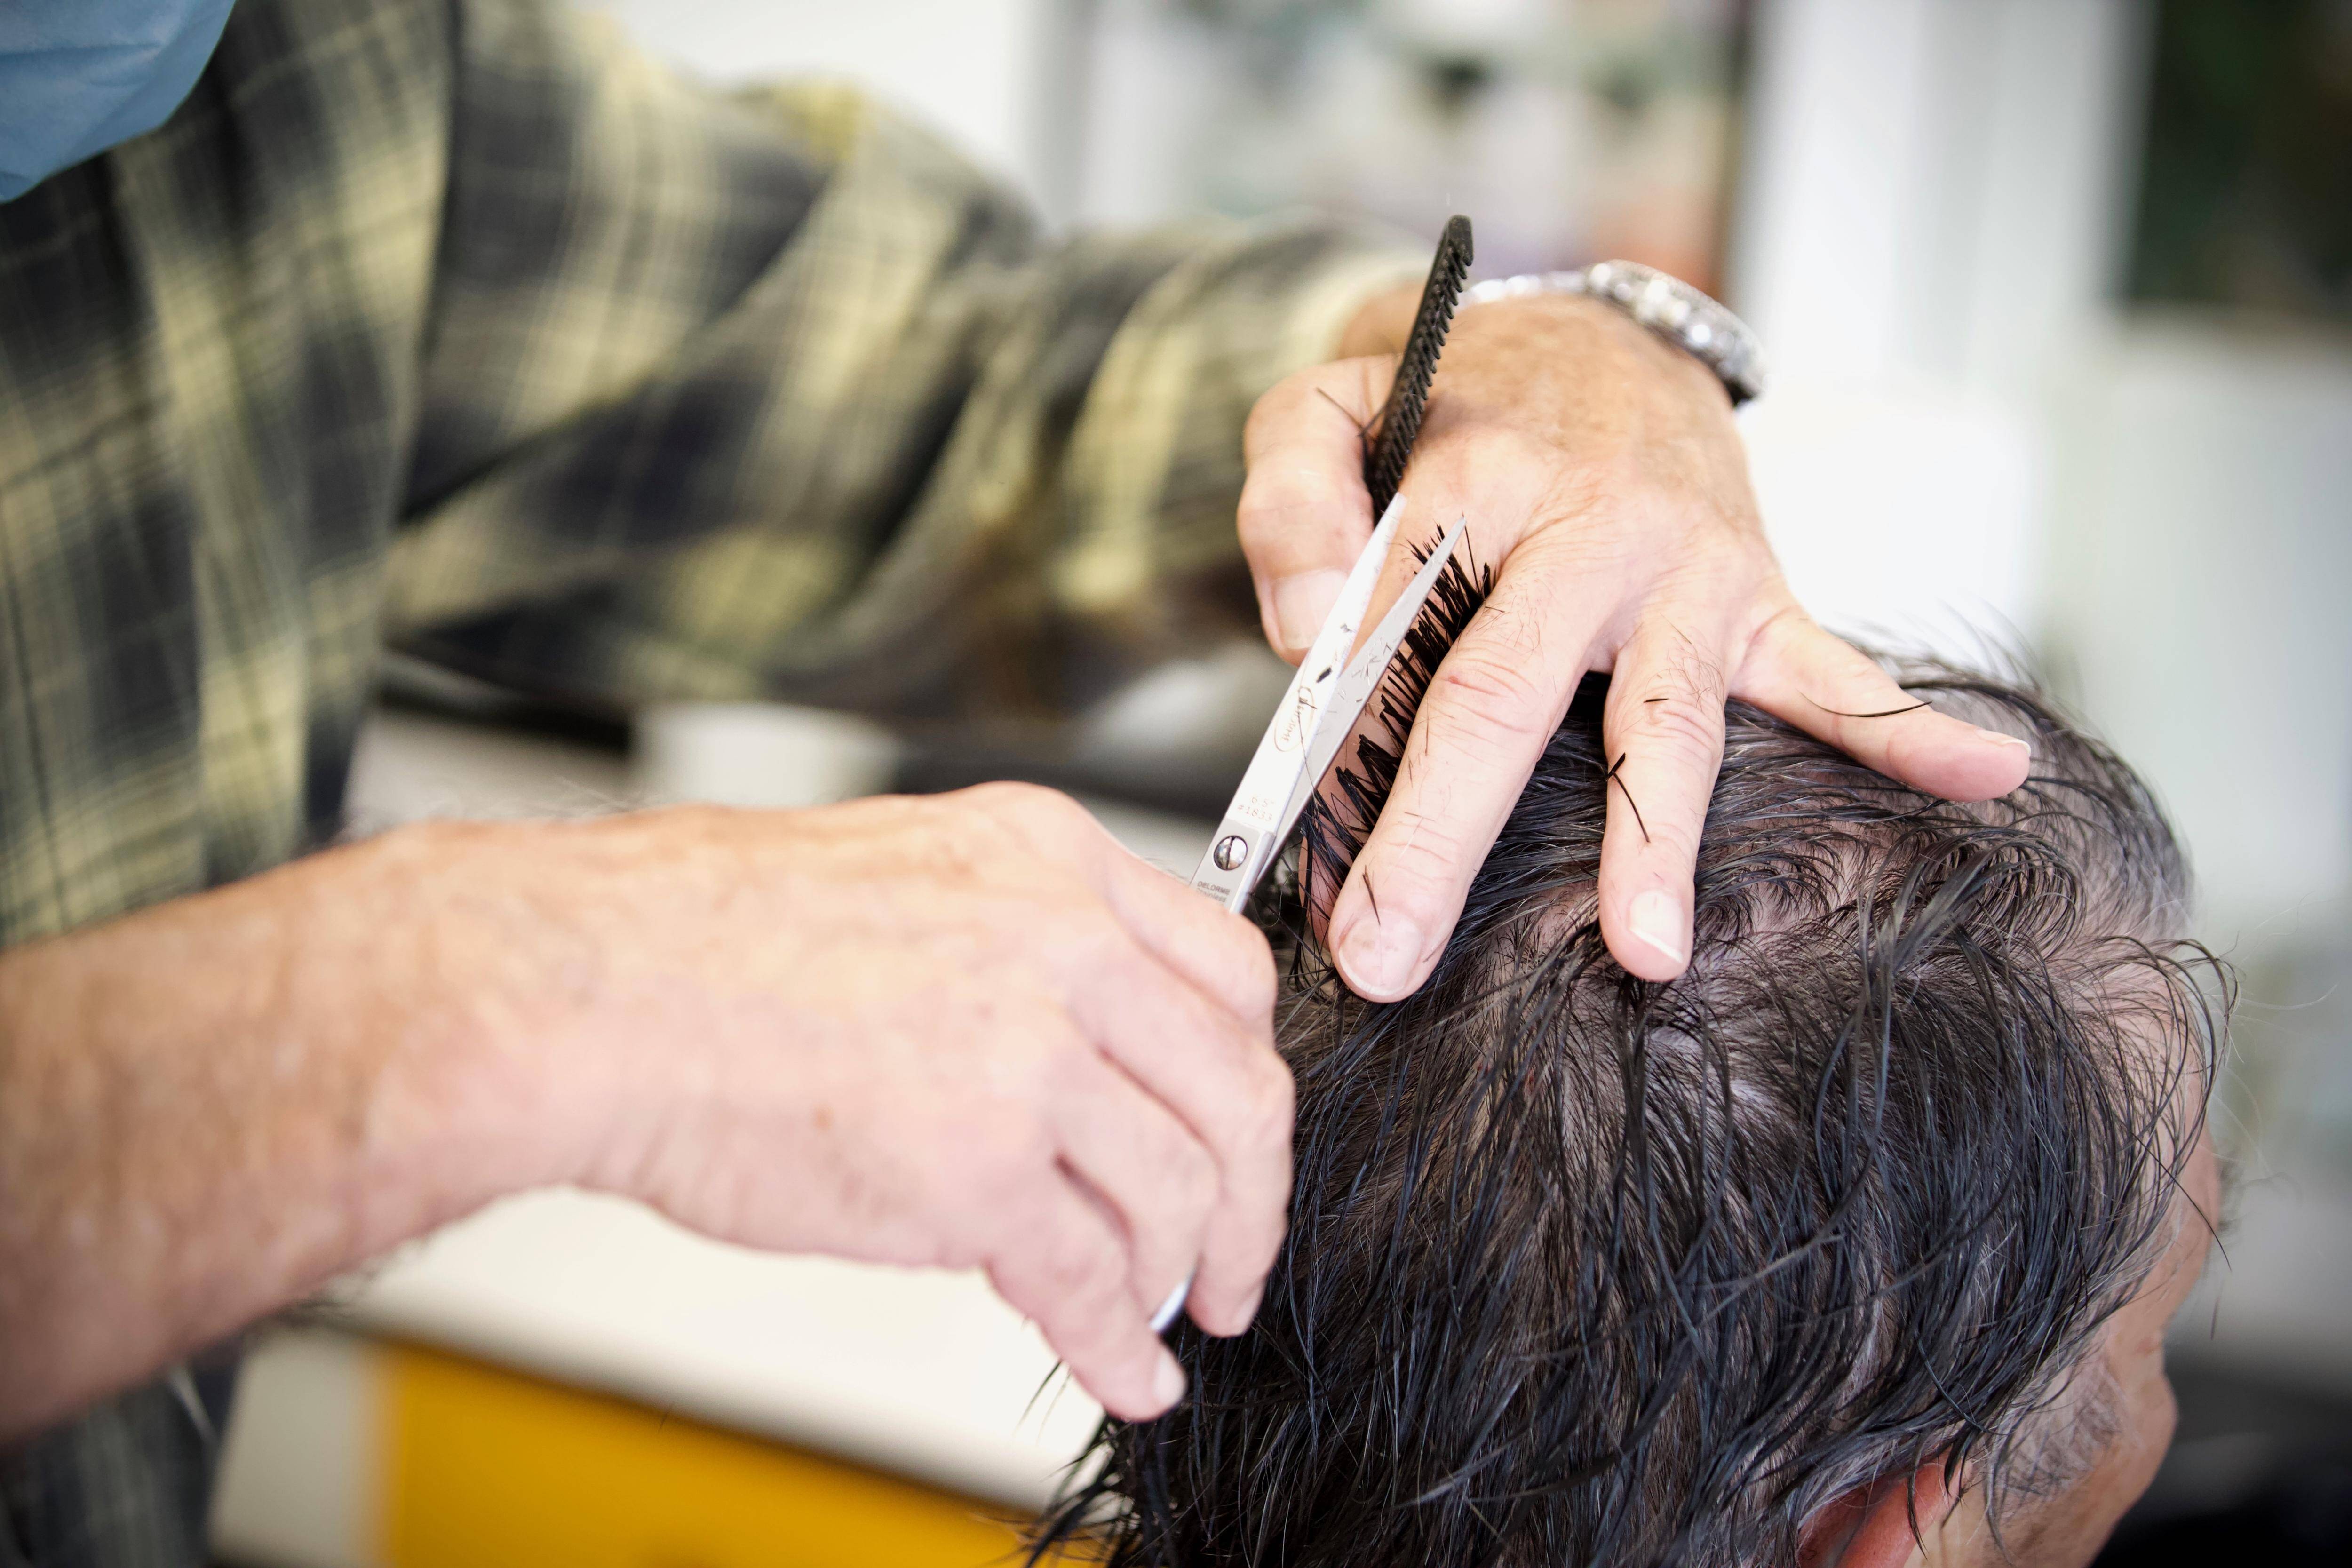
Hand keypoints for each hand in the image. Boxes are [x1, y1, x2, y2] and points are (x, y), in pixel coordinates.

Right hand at [504, 785, 1286, 1420]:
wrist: (588, 991)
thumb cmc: (701, 939)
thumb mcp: (907, 877)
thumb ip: (1016, 948)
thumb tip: (1077, 1064)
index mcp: (1050, 858)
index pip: (1228, 974)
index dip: (1245, 1078)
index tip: (1239, 1138)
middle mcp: (1062, 944)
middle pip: (1235, 1089)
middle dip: (1251, 1200)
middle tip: (1236, 1262)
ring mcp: (1028, 1056)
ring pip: (1176, 1191)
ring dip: (1181, 1276)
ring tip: (1157, 1319)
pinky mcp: (976, 1170)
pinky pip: (1091, 1278)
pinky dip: (1117, 1341)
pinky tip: (1121, 1369)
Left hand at [1240, 286, 2030, 996]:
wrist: (1594, 339)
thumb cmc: (1448, 408)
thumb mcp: (1326, 411)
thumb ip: (1289, 506)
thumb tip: (1302, 632)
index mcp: (1465, 491)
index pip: (1381, 645)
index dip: (1333, 769)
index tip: (1305, 891)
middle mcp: (1583, 532)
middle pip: (1500, 699)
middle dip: (1439, 843)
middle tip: (1389, 961)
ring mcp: (1685, 571)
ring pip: (1663, 718)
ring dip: (1654, 839)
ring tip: (1648, 951)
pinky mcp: (1757, 594)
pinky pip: (1835, 668)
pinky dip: (1909, 724)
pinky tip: (1987, 772)